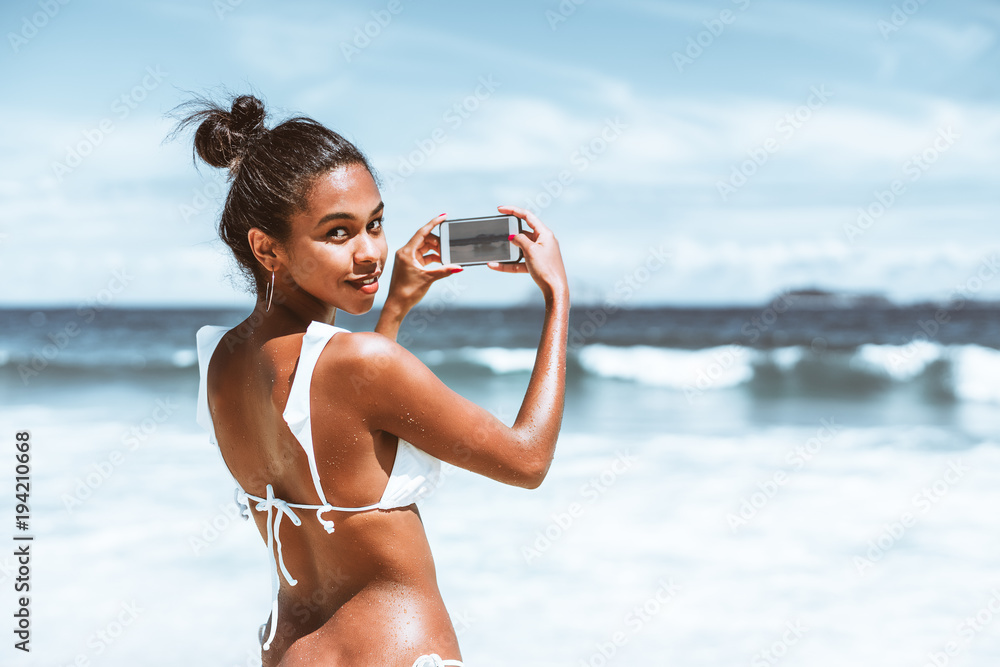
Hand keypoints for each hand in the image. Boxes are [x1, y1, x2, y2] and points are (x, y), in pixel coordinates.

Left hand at [376, 214, 462, 338]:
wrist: (397, 304)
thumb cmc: (408, 291)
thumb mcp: (428, 279)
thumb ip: (444, 271)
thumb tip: (459, 267)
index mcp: (407, 252)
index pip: (422, 232)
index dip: (434, 223)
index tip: (443, 216)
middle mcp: (405, 252)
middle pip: (425, 239)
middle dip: (438, 242)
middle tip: (449, 247)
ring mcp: (407, 258)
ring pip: (425, 248)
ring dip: (436, 251)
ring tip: (446, 256)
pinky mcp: (410, 264)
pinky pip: (423, 256)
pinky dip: (432, 258)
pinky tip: (441, 262)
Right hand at [488, 205, 567, 301]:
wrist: (555, 290)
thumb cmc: (546, 269)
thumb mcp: (530, 251)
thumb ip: (520, 240)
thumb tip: (513, 237)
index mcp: (545, 234)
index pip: (528, 216)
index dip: (513, 210)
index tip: (500, 209)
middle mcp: (543, 241)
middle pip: (523, 232)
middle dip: (510, 234)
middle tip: (498, 234)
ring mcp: (539, 253)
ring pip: (520, 248)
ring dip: (508, 251)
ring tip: (496, 252)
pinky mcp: (536, 264)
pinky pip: (519, 262)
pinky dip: (508, 264)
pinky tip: (495, 265)